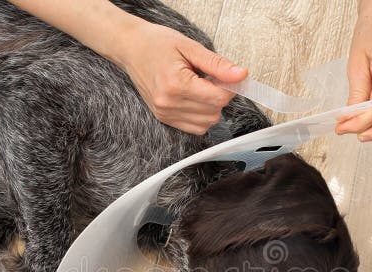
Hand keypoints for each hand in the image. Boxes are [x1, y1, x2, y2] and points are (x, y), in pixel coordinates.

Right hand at [115, 21, 247, 134]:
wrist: (130, 48)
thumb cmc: (157, 43)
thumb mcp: (190, 47)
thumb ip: (217, 64)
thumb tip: (241, 75)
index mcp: (175, 84)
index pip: (218, 97)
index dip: (231, 87)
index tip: (230, 76)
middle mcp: (169, 104)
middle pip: (214, 112)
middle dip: (220, 96)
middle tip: (212, 77)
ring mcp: (165, 114)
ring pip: (206, 123)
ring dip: (212, 107)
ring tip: (201, 86)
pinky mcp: (164, 119)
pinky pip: (195, 127)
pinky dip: (202, 115)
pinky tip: (195, 98)